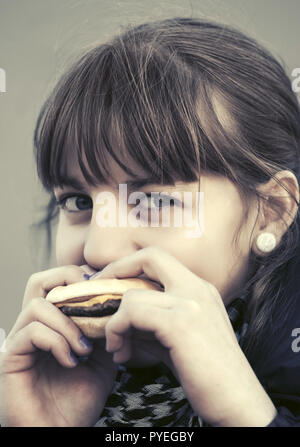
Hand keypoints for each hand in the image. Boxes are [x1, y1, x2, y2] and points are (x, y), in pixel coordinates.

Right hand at [0, 265, 117, 426]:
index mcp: (51, 325)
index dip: (79, 277)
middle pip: (39, 280)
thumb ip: (106, 331)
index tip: (104, 288)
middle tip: (91, 298)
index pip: (57, 283)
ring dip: (67, 323)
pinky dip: (57, 342)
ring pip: (37, 304)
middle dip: (67, 280)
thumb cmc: (78, 401)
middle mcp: (33, 327)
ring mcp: (20, 341)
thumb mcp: (102, 360)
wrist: (59, 434)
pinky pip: (32, 332)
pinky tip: (71, 362)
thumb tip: (116, 303)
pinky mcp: (10, 358)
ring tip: (83, 349)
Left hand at [96, 246, 276, 425]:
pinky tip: (120, 354)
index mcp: (200, 289)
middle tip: (98, 293)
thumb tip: (119, 318)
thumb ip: (154, 323)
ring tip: (117, 348)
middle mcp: (197, 288)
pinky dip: (117, 331)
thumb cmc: (208, 375)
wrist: (238, 403)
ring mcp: (190, 303)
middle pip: (150, 256)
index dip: (130, 265)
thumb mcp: (180, 340)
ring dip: (114, 323)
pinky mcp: (179, 324)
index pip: (160, 258)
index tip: (110, 284)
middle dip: (116, 270)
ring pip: (132, 295)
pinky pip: (131, 314)